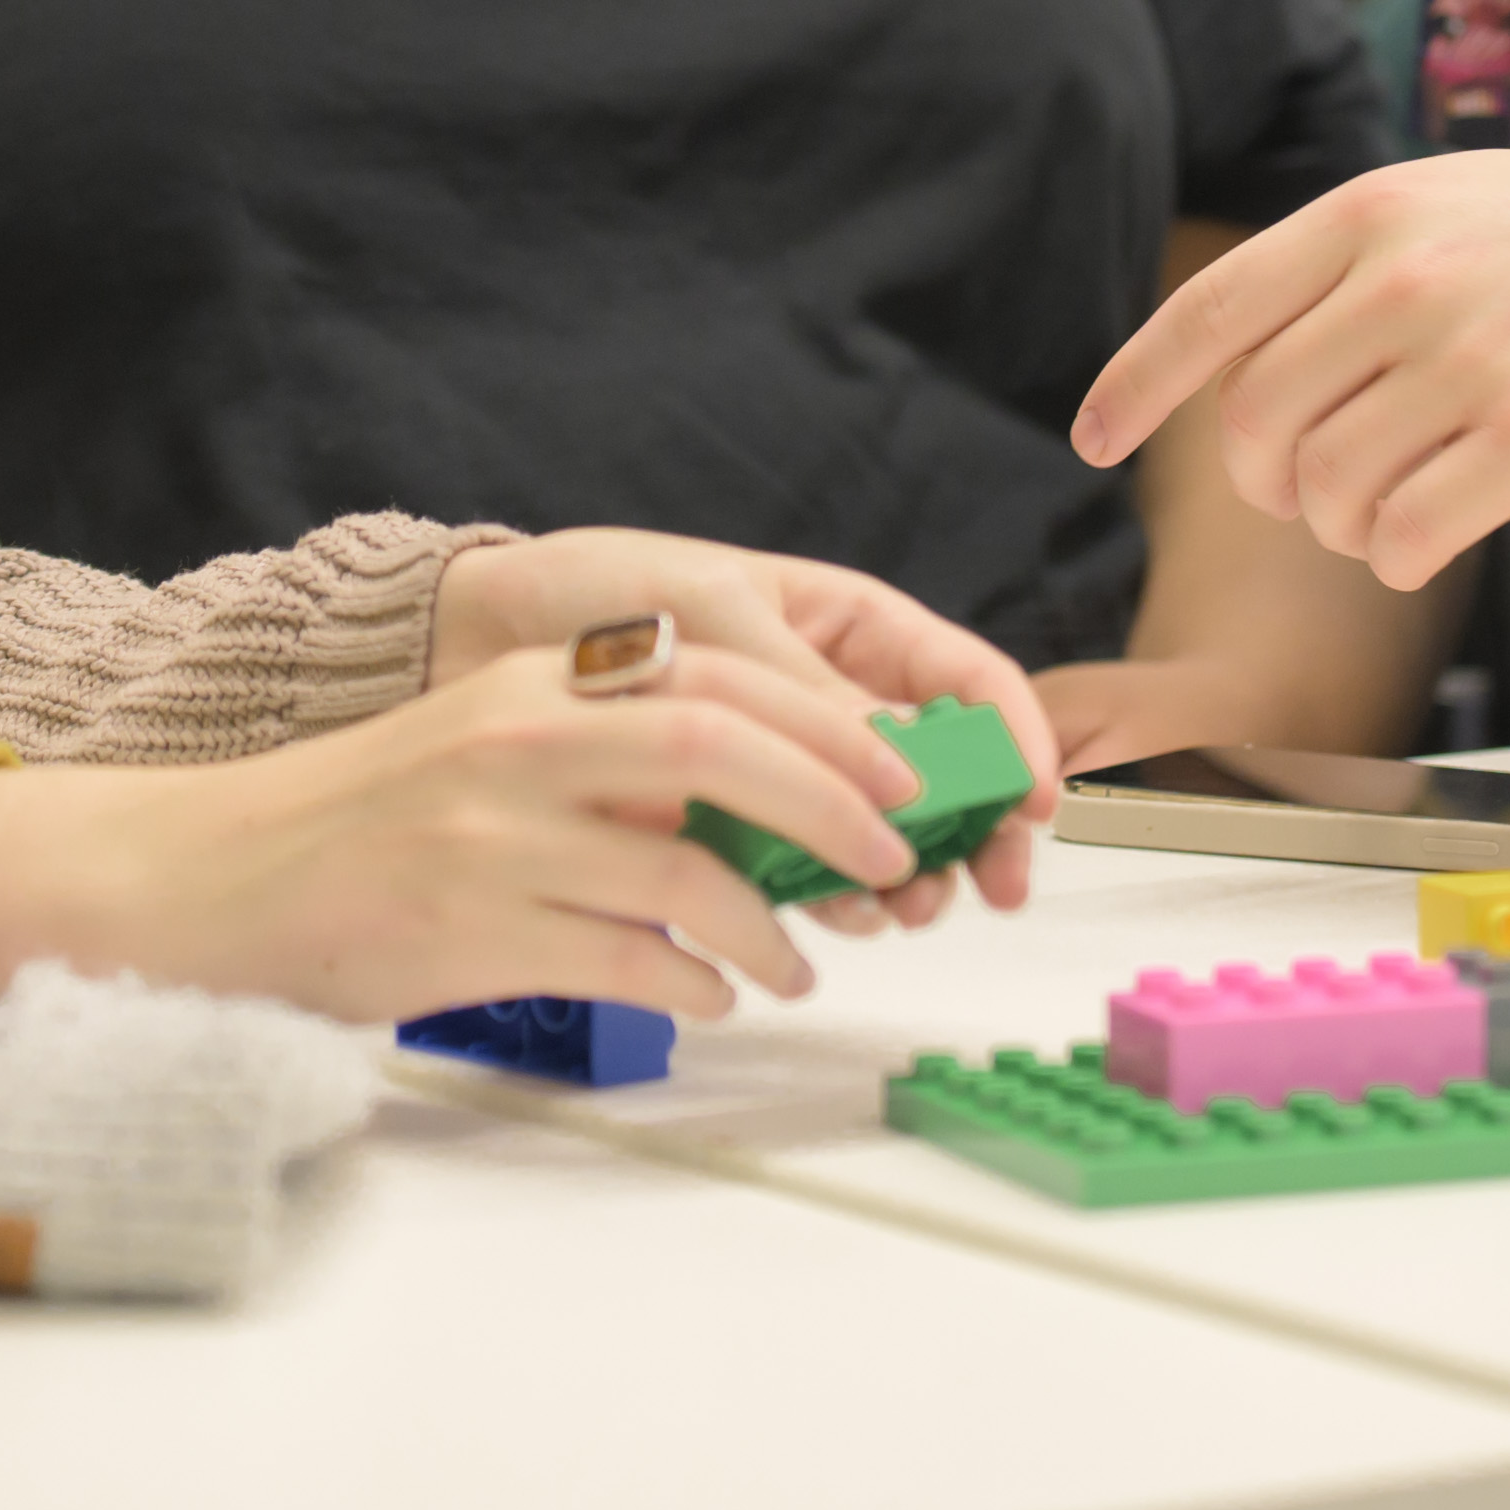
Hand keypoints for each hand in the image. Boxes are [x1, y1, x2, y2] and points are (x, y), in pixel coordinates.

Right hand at [0, 636, 956, 1026]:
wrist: (213, 882)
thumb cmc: (361, 823)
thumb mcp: (484, 741)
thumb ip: (602, 747)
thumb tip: (751, 794)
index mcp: (532, 683)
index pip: (717, 677)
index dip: (828, 724)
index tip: (897, 772)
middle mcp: (520, 743)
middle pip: (724, 750)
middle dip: (834, 805)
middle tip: (889, 858)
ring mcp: (496, 840)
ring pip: (688, 874)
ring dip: (770, 929)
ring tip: (792, 963)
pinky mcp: (474, 934)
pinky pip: (630, 963)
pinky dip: (696, 985)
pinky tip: (710, 997)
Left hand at [431, 529, 1058, 920]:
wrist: (474, 638)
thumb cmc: (592, 593)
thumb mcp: (708, 621)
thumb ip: (802, 691)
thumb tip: (898, 759)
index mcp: (845, 626)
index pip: (967, 680)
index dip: (1017, 739)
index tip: (1035, 802)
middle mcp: (829, 699)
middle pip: (944, 773)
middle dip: (973, 831)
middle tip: (981, 889)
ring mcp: (782, 767)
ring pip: (881, 830)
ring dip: (904, 876)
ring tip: (895, 910)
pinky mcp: (730, 822)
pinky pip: (801, 866)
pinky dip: (824, 896)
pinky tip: (823, 916)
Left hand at [1079, 144, 1509, 581]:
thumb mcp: (1452, 204)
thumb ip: (1346, 268)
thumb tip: (1240, 369)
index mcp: (1370, 212)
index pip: (1211, 312)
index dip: (1136, 385)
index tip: (1095, 441)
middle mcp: (1404, 279)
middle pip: (1256, 425)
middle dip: (1267, 482)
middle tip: (1310, 493)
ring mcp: (1468, 358)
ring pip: (1325, 492)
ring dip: (1341, 527)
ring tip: (1390, 508)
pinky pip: (1402, 537)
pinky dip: (1397, 556)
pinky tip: (1431, 536)